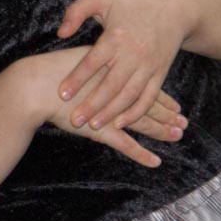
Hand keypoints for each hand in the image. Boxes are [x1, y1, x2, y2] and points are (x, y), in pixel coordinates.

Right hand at [23, 47, 184, 168]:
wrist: (36, 86)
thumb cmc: (52, 71)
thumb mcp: (80, 59)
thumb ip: (96, 62)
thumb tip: (104, 61)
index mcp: (116, 73)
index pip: (145, 86)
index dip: (162, 97)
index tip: (176, 105)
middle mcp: (119, 92)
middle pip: (149, 105)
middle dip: (168, 115)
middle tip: (183, 123)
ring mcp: (111, 113)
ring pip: (144, 123)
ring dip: (162, 131)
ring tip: (177, 136)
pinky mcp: (101, 130)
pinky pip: (127, 145)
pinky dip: (141, 154)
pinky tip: (155, 161)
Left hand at [55, 0, 189, 131]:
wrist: (172, 10)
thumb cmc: (130, 4)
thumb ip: (76, 11)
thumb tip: (61, 33)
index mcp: (115, 37)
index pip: (93, 62)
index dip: (77, 79)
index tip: (62, 94)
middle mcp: (133, 53)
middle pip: (110, 84)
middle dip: (92, 104)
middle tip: (75, 119)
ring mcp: (148, 66)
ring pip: (128, 94)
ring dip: (111, 112)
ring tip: (93, 126)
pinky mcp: (160, 74)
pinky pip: (148, 97)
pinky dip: (135, 112)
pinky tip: (120, 124)